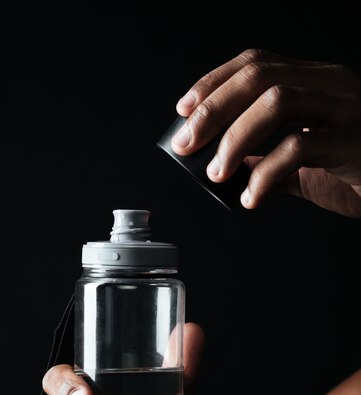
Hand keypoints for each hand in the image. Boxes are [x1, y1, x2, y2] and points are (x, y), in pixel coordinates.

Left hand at [171, 49, 360, 216]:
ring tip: (215, 173)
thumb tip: (225, 169)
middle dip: (213, 109)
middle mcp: (330, 84)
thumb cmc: (354, 171)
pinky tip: (250, 197)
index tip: (183, 110)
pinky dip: (264, 174)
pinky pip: (299, 147)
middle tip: (186, 144)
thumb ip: (268, 161)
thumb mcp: (304, 164)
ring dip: (234, 138)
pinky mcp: (353, 141)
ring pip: (277, 102)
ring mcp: (345, 109)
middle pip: (260, 77)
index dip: (214, 83)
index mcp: (315, 81)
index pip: (256, 63)